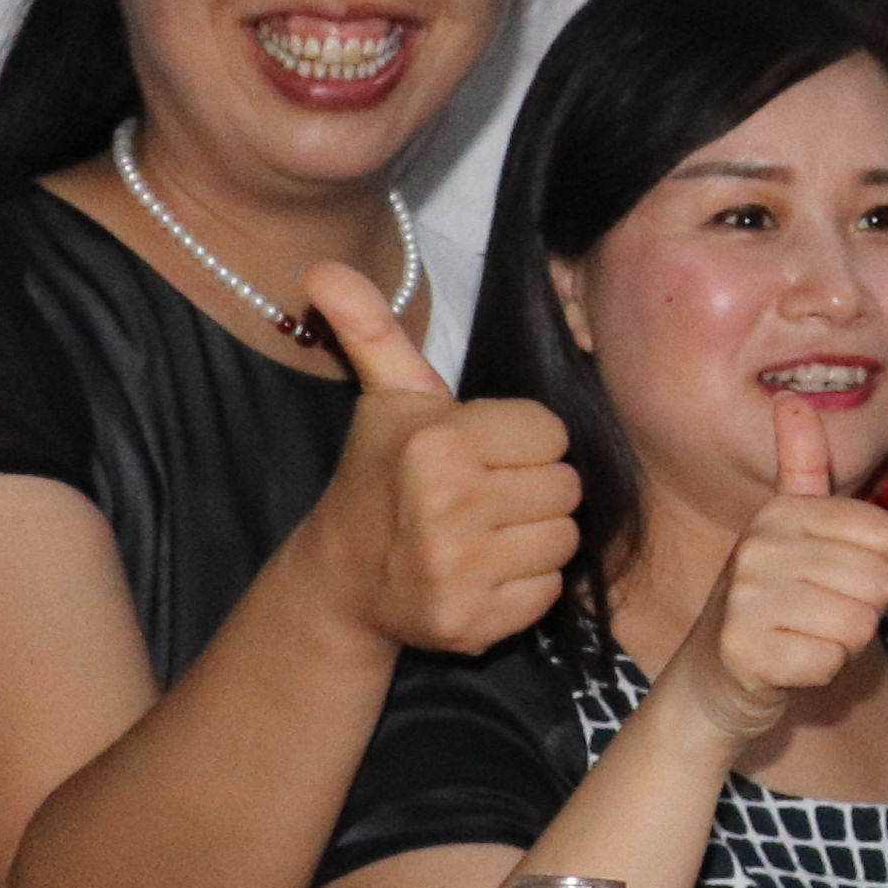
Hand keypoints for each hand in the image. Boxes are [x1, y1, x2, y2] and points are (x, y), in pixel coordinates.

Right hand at [306, 265, 578, 655]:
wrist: (341, 577)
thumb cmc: (381, 475)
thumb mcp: (387, 399)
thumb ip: (374, 330)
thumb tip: (322, 265)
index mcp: (438, 442)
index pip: (550, 431)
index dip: (522, 440)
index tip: (482, 451)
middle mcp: (448, 505)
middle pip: (566, 485)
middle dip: (533, 487)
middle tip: (487, 493)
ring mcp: (459, 570)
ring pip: (564, 538)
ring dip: (535, 535)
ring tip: (487, 531)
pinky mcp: (472, 623)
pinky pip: (549, 591)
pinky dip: (526, 584)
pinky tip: (486, 571)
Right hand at [690, 403, 887, 742]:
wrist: (715, 679)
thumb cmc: (774, 602)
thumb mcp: (791, 530)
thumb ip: (803, 467)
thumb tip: (792, 399)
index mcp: (780, 512)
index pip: (887, 534)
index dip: (875, 566)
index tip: (830, 577)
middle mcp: (758, 546)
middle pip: (880, 582)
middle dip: (861, 610)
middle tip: (815, 615)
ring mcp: (745, 600)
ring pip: (859, 625)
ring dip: (840, 643)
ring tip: (800, 637)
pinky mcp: (744, 653)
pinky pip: (831, 662)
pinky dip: (819, 672)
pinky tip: (787, 665)